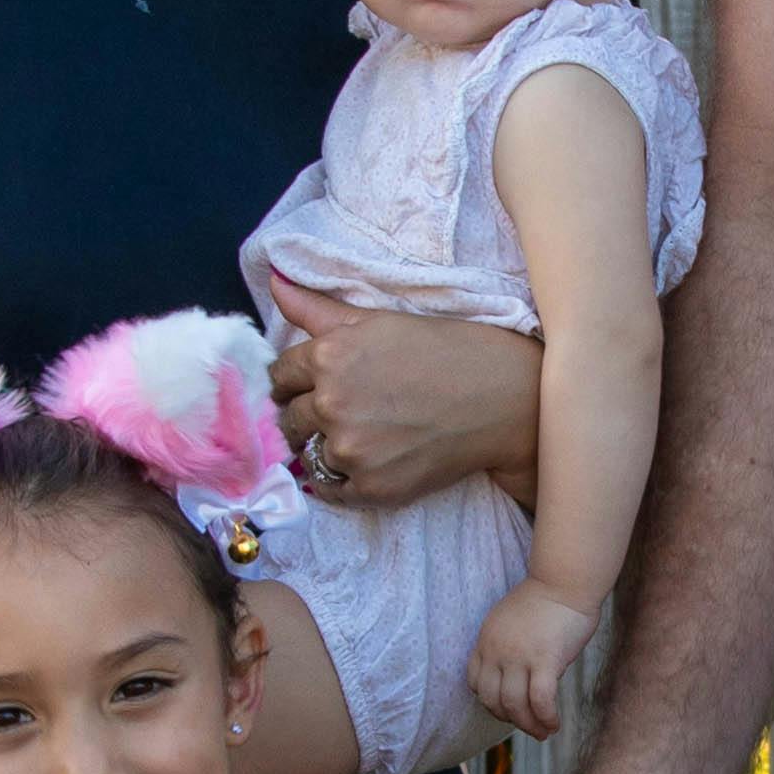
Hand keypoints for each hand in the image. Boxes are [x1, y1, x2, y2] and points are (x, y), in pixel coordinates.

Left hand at [265, 281, 540, 511]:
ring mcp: (351, 449)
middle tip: (341, 412)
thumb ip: (318, 309)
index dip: (294, 382)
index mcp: (328, 357)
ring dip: (327, 448)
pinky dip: (345, 479)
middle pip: (287, 420)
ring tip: (365, 435)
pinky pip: (332, 491)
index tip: (313, 386)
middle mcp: (331, 404)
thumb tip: (273, 283)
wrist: (500, 397)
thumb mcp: (377, 320)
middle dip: (305, 416)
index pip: (279, 377)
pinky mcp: (372, 487)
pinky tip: (373, 459)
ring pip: (309, 455)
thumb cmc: (441, 350)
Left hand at [469, 584, 599, 741]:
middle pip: (492, 699)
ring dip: (528, 725)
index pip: (475, 682)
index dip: (489, 701)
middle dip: (509, 719)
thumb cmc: (546, 599)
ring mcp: (519, 656)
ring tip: (543, 732)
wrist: (565, 580)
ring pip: (514, 706)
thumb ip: (508, 646)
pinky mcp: (545, 660)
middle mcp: (497, 651)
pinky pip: (540, 701)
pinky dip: (546, 718)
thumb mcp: (510, 620)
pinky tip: (554, 724)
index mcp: (486, 640)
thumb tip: (520, 676)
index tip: (507, 709)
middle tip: (527, 726)